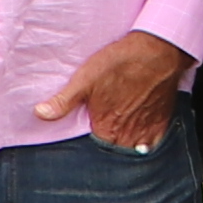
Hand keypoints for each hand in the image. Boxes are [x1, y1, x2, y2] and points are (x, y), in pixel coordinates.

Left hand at [41, 28, 192, 151]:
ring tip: (121, 135)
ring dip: (126, 146)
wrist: (157, 51)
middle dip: (108, 145)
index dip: (89, 143)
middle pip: (114, 151)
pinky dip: (147, 144)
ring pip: (133, 150)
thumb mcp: (85, 78)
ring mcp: (146, 131)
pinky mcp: (161, 123)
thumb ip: (63, 101)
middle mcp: (127, 135)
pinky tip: (141, 137)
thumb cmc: (121, 63)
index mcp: (106, 129)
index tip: (89, 133)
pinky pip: (153, 144)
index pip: (93, 150)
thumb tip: (41, 114)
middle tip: (105, 132)